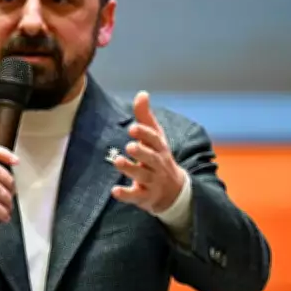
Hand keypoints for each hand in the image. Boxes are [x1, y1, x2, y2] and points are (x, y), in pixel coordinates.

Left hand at [111, 91, 185, 213]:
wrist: (175, 192)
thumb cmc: (159, 158)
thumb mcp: (155, 138)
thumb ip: (145, 117)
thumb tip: (142, 93)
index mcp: (160, 149)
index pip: (155, 140)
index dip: (145, 134)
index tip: (132, 127)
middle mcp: (158, 165)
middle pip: (151, 159)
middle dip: (141, 152)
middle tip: (129, 146)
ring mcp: (153, 182)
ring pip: (143, 176)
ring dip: (130, 169)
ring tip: (118, 161)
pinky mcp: (145, 197)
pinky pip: (136, 196)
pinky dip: (126, 194)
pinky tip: (115, 191)